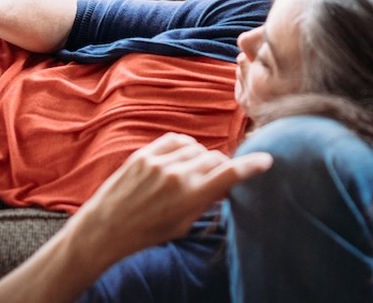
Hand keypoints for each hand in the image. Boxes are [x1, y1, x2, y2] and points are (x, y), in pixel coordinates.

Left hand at [70, 133, 272, 258]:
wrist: (106, 227)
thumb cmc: (146, 232)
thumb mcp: (182, 224)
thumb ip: (205, 201)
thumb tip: (224, 184)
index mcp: (190, 196)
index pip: (230, 174)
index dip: (251, 166)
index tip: (266, 160)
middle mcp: (177, 174)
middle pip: (215, 158)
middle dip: (222, 167)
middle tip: (219, 178)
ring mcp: (159, 161)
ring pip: (197, 147)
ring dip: (202, 157)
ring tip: (194, 172)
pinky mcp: (145, 153)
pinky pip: (176, 140)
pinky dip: (185, 147)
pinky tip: (182, 158)